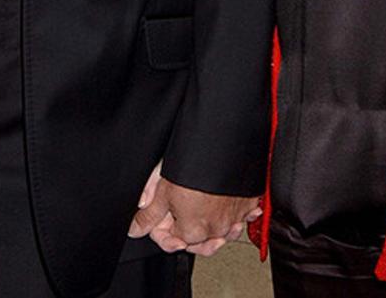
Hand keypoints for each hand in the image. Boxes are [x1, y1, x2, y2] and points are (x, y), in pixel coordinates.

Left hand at [128, 165, 261, 256]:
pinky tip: (231, 205)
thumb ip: (150, 213)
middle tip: (186, 209)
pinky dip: (239, 213)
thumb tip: (136, 228)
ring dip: (217, 225)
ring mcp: (235, 218)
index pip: (177, 241)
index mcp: (192, 230)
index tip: (168, 216)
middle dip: (192, 230)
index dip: (168, 230)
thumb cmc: (193, 164)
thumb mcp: (163, 188)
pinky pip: (244, 216)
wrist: (224, 144)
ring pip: (225, 231)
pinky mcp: (249, 204)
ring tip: (208, 210)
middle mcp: (216, 229)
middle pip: (202, 240)